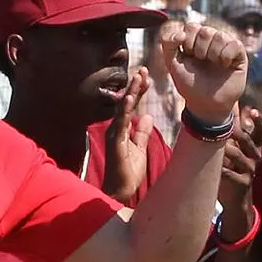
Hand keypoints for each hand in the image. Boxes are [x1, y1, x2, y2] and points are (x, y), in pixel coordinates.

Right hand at [102, 68, 150, 204]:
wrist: (119, 192)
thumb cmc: (127, 173)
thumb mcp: (139, 149)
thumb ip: (142, 133)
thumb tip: (147, 117)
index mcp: (123, 130)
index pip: (131, 106)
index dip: (138, 91)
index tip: (146, 77)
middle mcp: (116, 130)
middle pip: (126, 103)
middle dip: (134, 86)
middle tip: (143, 69)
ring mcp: (114, 135)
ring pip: (122, 109)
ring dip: (130, 93)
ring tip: (138, 77)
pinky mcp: (115, 143)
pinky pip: (120, 123)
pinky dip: (124, 110)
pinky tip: (129, 98)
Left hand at [161, 22, 246, 123]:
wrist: (206, 103)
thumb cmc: (190, 84)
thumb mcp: (173, 65)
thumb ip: (168, 45)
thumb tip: (181, 32)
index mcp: (195, 40)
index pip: (191, 26)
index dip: (187, 41)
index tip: (187, 56)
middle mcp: (211, 39)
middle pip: (204, 30)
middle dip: (199, 50)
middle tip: (201, 62)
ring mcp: (226, 44)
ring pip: (219, 36)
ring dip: (212, 54)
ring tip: (213, 65)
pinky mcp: (239, 52)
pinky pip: (234, 43)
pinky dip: (226, 56)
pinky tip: (225, 65)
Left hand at [218, 121, 259, 231]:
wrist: (236, 198)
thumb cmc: (233, 168)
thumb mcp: (236, 149)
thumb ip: (236, 129)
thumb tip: (232, 104)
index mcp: (254, 146)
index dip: (259, 120)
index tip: (251, 110)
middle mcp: (255, 156)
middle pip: (246, 140)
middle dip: (235, 132)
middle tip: (224, 126)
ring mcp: (250, 170)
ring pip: (237, 155)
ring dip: (225, 149)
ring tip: (214, 146)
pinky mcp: (242, 182)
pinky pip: (228, 173)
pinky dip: (220, 169)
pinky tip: (212, 167)